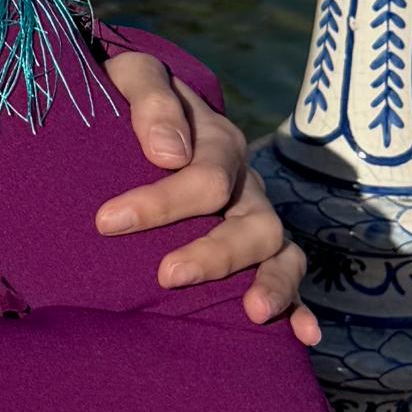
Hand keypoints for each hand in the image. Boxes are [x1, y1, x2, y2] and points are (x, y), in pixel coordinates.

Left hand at [95, 47, 318, 346]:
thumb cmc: (128, 96)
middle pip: (255, 222)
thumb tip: (170, 154)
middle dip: (214, 253)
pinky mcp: (255, 251)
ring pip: (280, 252)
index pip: (206, 177)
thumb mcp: (133, 75)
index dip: (158, 202)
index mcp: (219, 143)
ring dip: (273, 283)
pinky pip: (288, 277)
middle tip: (166, 275)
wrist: (139, 110)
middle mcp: (246, 185)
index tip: (107, 222)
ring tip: (253, 313)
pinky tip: (304, 336)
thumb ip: (152, 99)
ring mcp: (256, 219)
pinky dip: (301, 307)